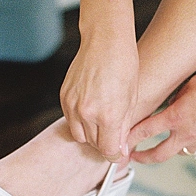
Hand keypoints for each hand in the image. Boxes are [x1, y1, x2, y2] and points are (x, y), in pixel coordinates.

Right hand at [60, 35, 138, 160]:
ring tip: (103, 120)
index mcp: (108, 115)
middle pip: (94, 144)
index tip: (120, 152)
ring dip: (91, 134)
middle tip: (114, 133)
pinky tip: (92, 108)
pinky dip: (80, 120)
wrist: (105, 41)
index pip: (108, 150)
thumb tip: (120, 149)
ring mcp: (72, 104)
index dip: (116, 154)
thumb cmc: (124, 66)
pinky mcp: (64, 97)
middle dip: (105, 142)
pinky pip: (70, 120)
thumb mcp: (131, 100)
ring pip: (80, 135)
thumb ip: (123, 128)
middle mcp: (87, 112)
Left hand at [128, 72, 195, 162]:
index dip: (128, 138)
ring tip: (167, 142)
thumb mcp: (193, 83)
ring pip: (179, 150)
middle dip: (142, 158)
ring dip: (170, 147)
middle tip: (133, 158)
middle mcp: (186, 134)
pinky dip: (193, 140)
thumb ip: (178, 96)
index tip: (119, 143)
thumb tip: (174, 103)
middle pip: (157, 154)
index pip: (145, 130)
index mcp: (177, 117)